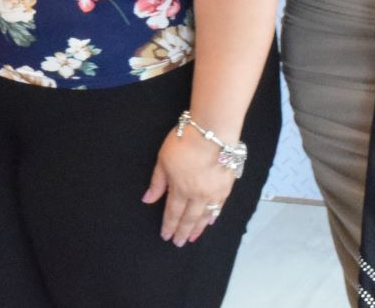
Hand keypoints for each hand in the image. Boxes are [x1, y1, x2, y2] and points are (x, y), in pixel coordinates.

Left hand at [142, 127, 235, 245]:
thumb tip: (148, 200)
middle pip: (189, 218)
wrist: (213, 132)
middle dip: (182, 231)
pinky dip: (213, 216)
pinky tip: (210, 221)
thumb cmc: (184, 142)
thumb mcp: (163, 160)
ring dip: (198, 228)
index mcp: (180, 189)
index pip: (173, 213)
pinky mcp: (227, 186)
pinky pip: (219, 207)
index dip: (169, 225)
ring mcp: (214, 192)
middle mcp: (198, 195)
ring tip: (192, 238)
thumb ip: (157, 182)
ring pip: (205, 216)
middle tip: (179, 243)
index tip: (166, 236)